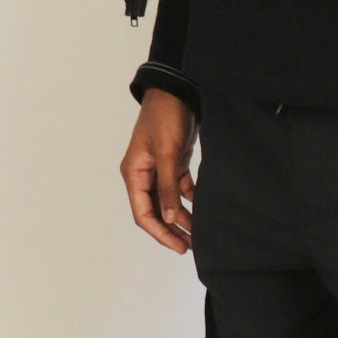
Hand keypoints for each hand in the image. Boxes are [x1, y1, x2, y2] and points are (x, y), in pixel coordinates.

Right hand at [121, 87, 197, 252]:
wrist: (178, 90)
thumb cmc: (166, 117)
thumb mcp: (167, 153)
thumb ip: (168, 187)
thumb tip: (170, 217)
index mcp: (134, 173)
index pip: (143, 213)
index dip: (160, 232)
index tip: (178, 246)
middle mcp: (144, 174)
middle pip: (155, 211)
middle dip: (171, 230)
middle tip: (189, 247)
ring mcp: (159, 169)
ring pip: (169, 202)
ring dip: (182, 218)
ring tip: (198, 234)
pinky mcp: (175, 162)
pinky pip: (181, 189)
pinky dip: (191, 200)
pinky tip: (203, 210)